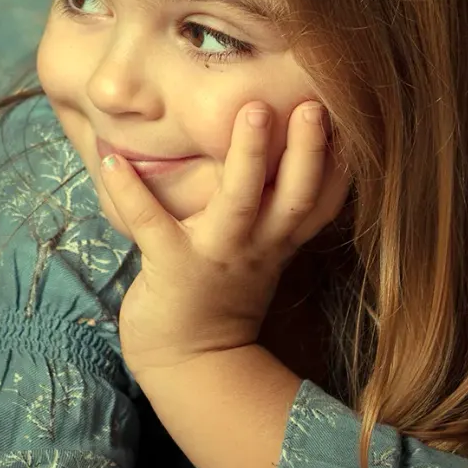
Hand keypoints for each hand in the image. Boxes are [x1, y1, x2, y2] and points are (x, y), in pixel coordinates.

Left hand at [96, 100, 349, 374]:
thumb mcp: (260, 254)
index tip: (355, 121)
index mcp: (278, 240)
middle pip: (295, 196)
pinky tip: (113, 163)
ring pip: (241, 203)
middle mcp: (257, 245)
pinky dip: (131, 194)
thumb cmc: (221, 296)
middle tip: (313, 104)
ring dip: (249, 157)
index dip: (342, 165)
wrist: (189, 362)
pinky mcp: (172, 266)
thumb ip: (271, 210)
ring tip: (252, 111)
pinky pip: (152, 225)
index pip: (321, 202)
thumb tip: (280, 149)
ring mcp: (217, 255)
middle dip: (308, 151)